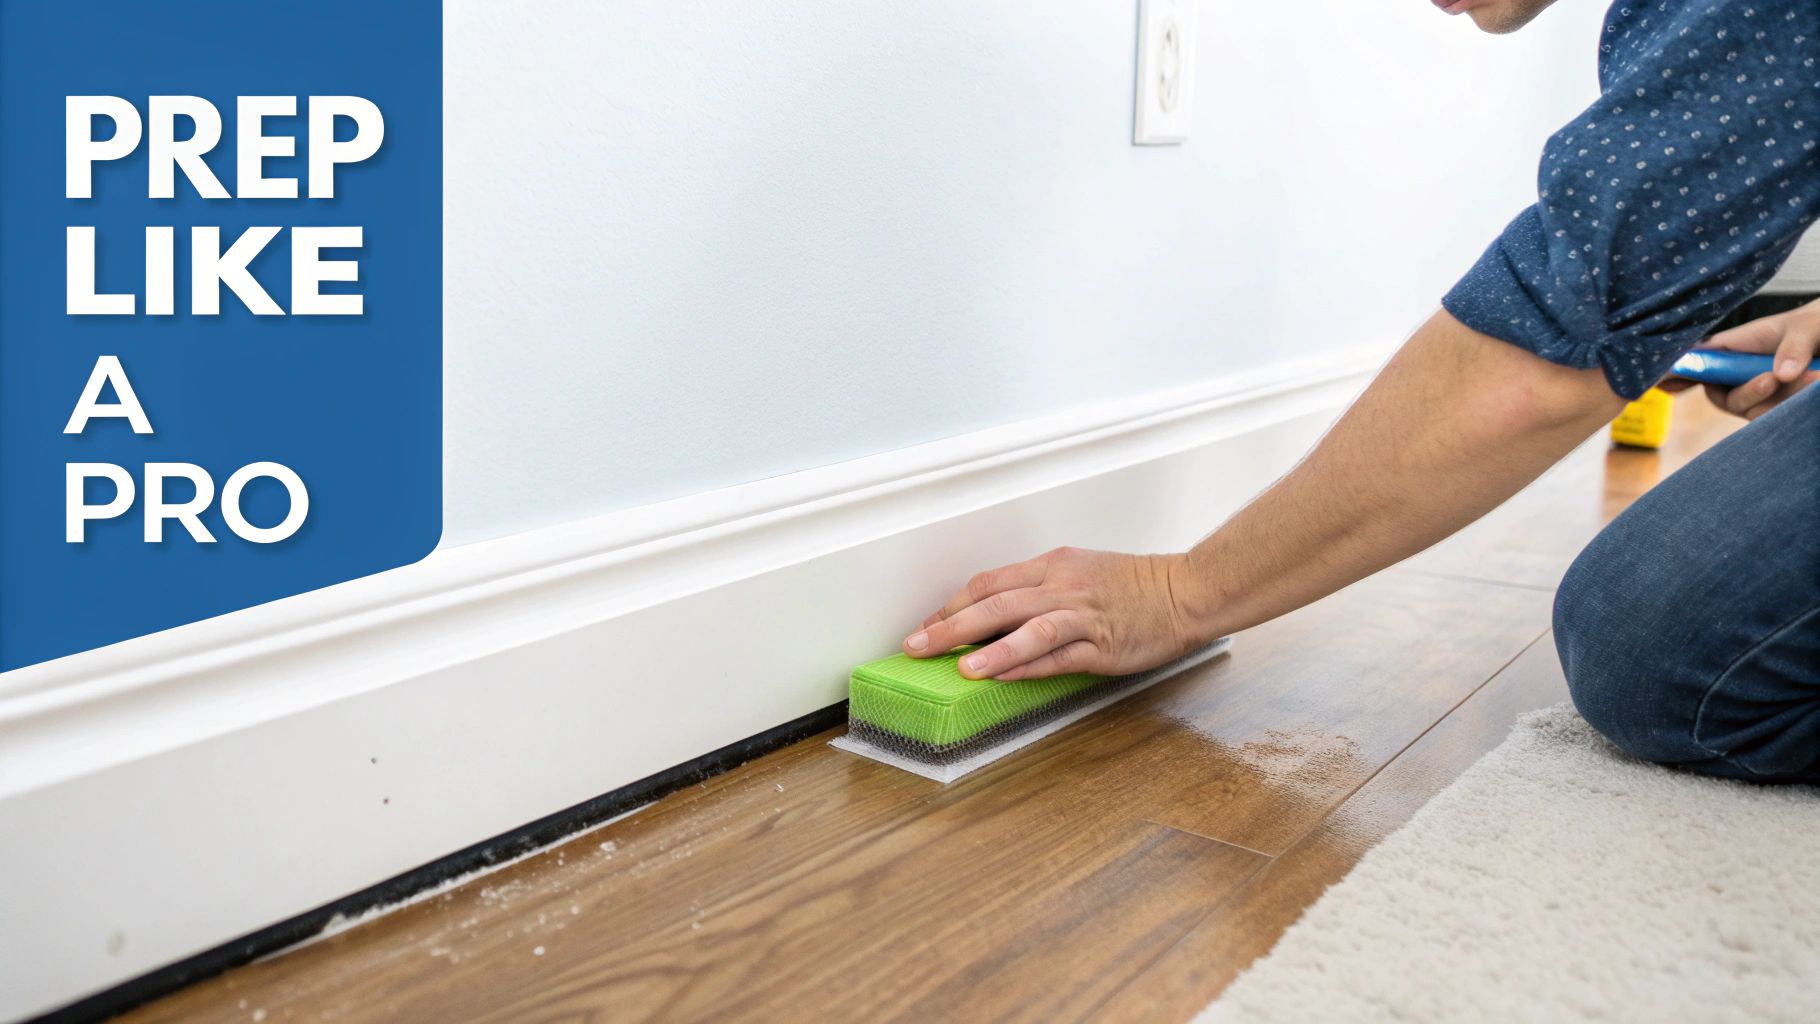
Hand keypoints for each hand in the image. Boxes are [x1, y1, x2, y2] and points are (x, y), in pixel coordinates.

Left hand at [902, 547, 1206, 680]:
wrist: (1186, 591)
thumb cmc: (1132, 586)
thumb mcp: (1078, 574)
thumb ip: (1036, 592)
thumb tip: (991, 617)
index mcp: (1052, 566)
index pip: (989, 583)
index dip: (952, 605)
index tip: (927, 624)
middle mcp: (1063, 587)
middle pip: (996, 603)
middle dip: (950, 625)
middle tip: (916, 645)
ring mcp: (1083, 616)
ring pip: (1029, 628)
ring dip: (991, 649)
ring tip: (960, 667)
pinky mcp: (1103, 645)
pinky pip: (1060, 656)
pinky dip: (1030, 666)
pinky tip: (1005, 676)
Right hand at [1670, 298, 1819, 419]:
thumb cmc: (1817, 324)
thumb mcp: (1807, 328)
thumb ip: (1793, 348)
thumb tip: (1779, 374)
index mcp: (1735, 346)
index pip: (1696, 360)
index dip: (1676, 373)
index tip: (1661, 383)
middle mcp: (1739, 372)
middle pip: (1722, 396)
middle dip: (1746, 393)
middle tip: (1771, 380)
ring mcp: (1758, 391)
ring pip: (1751, 409)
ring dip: (1780, 398)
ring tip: (1815, 375)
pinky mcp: (1777, 406)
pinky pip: (1774, 416)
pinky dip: (1794, 404)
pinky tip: (1814, 383)